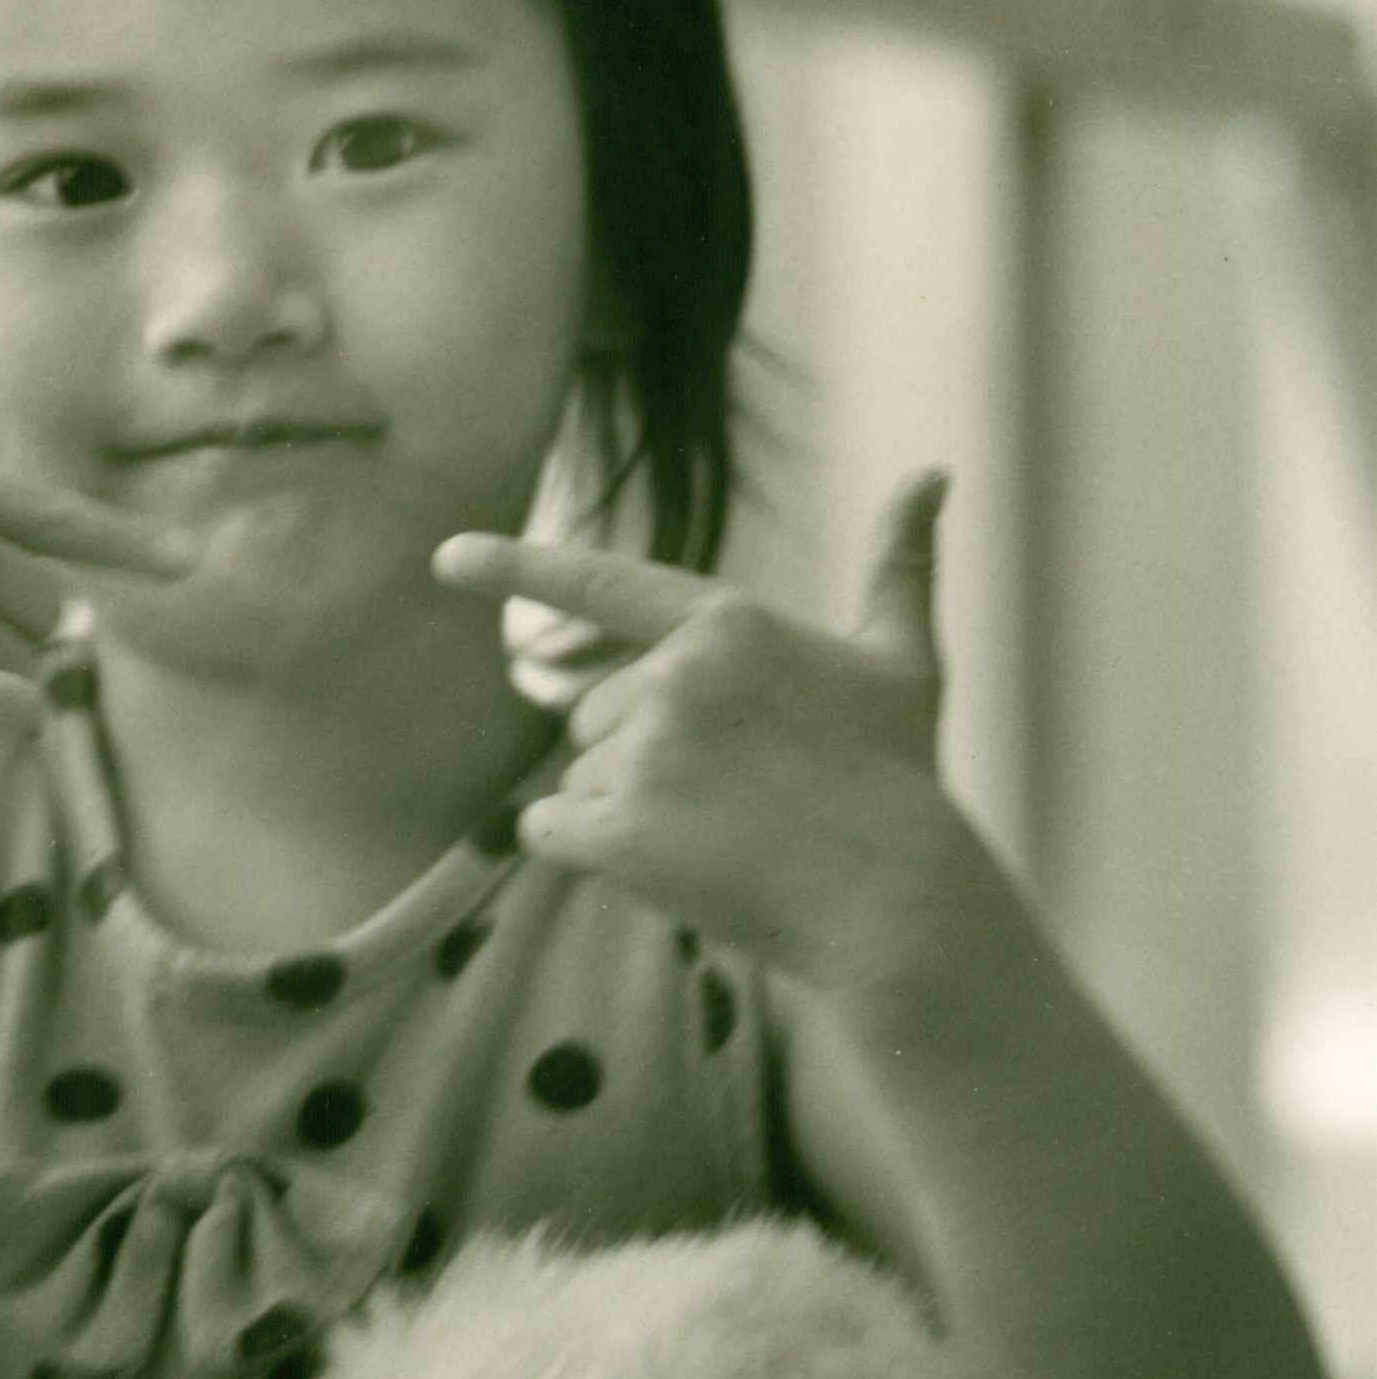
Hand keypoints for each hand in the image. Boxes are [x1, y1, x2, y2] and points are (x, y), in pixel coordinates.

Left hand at [433, 471, 956, 992]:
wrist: (895, 903)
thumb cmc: (898, 781)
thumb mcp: (901, 661)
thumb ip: (900, 565)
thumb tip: (935, 474)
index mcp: (728, 624)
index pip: (603, 584)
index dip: (516, 566)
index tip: (443, 555)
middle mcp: (677, 676)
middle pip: (591, 712)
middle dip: (640, 754)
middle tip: (736, 795)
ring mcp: (645, 752)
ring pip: (579, 774)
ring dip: (627, 809)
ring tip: (720, 834)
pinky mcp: (618, 829)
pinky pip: (549, 830)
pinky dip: (589, 853)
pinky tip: (670, 866)